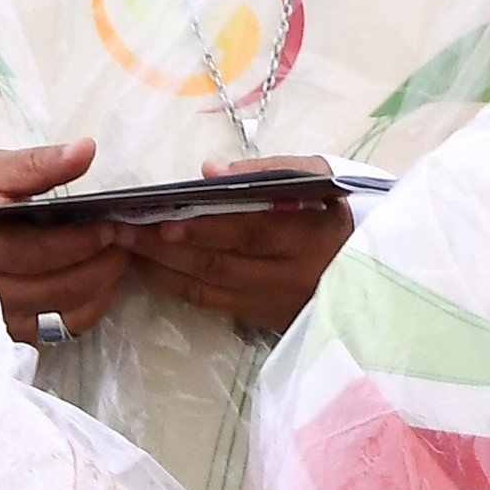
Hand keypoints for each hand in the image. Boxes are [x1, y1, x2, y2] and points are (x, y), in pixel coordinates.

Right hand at [0, 139, 135, 345]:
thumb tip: (85, 150)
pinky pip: (68, 327)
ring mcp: (2, 317)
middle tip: (126, 236)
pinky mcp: (18, 330)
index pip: (34, 252)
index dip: (78, 242)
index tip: (110, 225)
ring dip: (103, 283)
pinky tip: (101, 278)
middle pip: (58, 287)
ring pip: (68, 311)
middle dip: (102, 262)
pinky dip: (93, 304)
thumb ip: (40, 164)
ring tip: (118, 253)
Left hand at [115, 155, 357, 337]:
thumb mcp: (319, 182)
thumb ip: (271, 172)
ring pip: (207, 285)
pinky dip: (174, 283)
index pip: (252, 232)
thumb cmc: (334, 215)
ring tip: (123, 243)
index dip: (207, 228)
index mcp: (309, 236)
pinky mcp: (259, 317)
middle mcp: (289, 276)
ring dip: (160, 264)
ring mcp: (272, 302)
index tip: (165, 219)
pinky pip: (209, 301)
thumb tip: (210, 173)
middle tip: (121, 229)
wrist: (368, 277)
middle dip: (165, 246)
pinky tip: (146, 266)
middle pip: (219, 262)